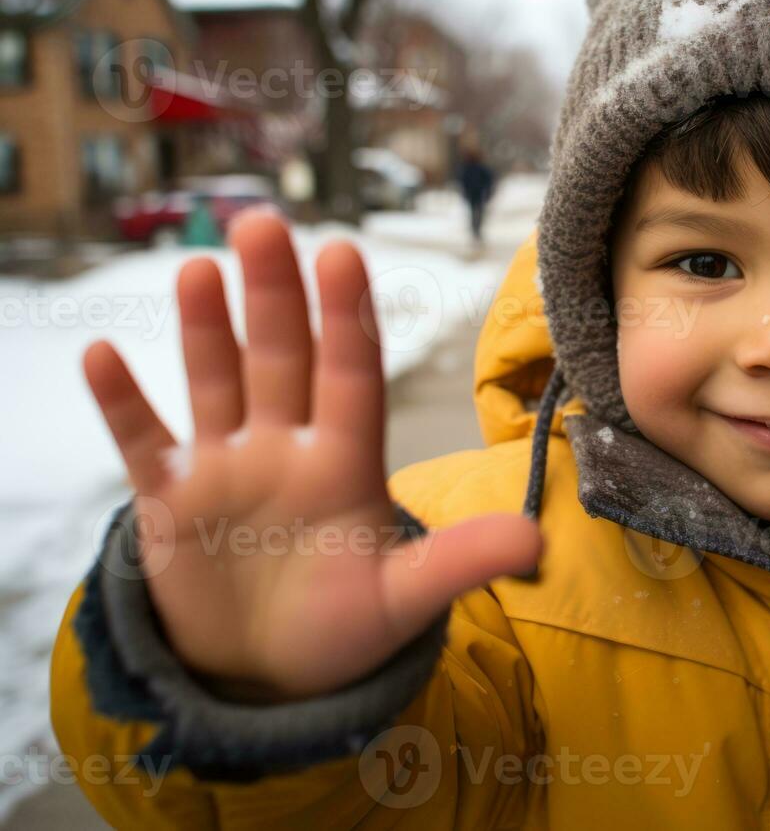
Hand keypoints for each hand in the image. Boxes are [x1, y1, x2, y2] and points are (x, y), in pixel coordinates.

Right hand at [83, 209, 541, 698]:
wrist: (271, 674)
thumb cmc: (344, 626)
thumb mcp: (402, 600)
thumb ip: (459, 563)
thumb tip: (537, 543)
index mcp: (346, 463)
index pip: (351, 375)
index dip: (347, 318)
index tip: (342, 255)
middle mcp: (286, 448)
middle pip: (281, 358)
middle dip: (273, 295)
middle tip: (264, 225)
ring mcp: (226, 467)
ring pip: (216, 381)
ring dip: (204, 328)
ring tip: (199, 268)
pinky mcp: (170, 498)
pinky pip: (142, 440)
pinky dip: (122, 403)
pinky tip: (102, 354)